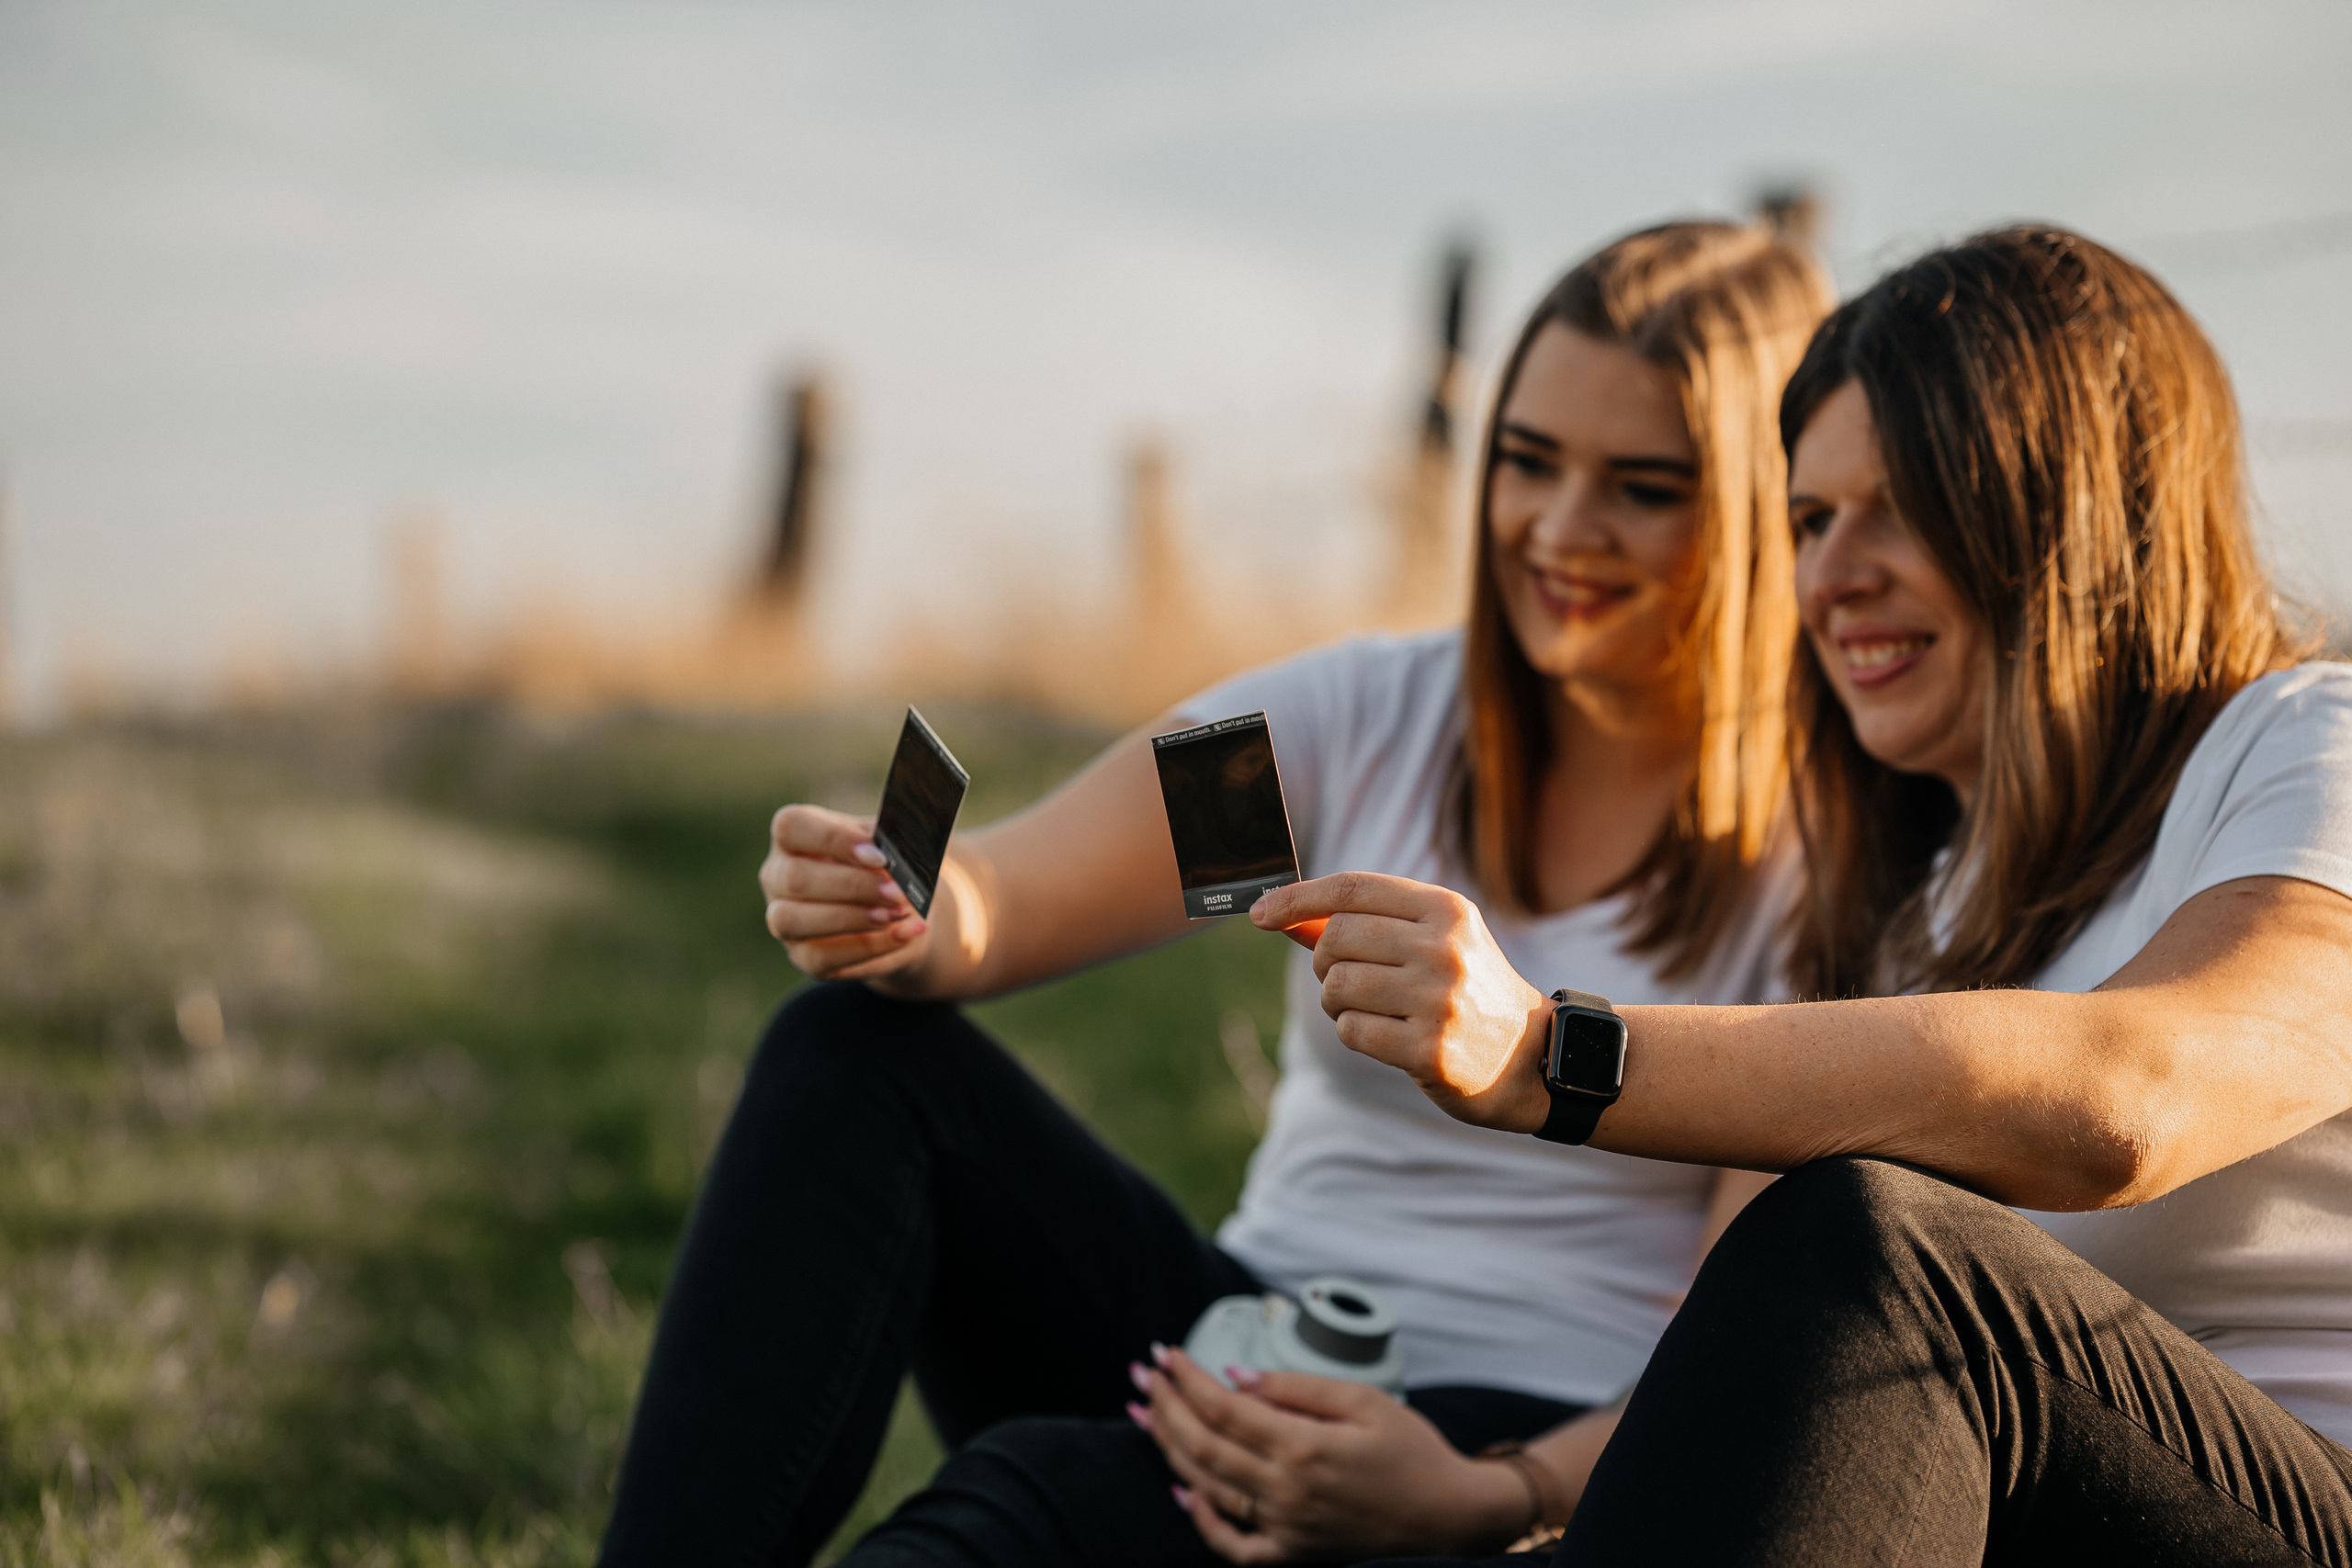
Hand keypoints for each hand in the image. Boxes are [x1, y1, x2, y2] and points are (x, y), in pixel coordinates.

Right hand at [759, 805, 928, 979]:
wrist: (904, 909)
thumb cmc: (889, 867)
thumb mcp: (890, 847)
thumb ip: (886, 843)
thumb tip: (890, 849)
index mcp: (795, 836)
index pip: (792, 827)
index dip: (835, 840)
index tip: (879, 856)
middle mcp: (778, 875)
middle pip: (794, 878)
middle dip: (852, 886)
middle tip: (896, 892)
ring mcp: (782, 919)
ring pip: (792, 920)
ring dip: (850, 918)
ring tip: (895, 915)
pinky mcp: (801, 955)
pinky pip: (820, 957)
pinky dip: (868, 947)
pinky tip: (902, 935)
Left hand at [1131, 1348, 1530, 1562]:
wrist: (1451, 1518)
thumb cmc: (1414, 1452)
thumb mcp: (1365, 1401)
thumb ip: (1297, 1387)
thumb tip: (1237, 1376)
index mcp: (1305, 1448)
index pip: (1224, 1408)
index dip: (1187, 1380)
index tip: (1164, 1354)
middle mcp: (1287, 1493)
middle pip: (1204, 1446)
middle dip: (1165, 1407)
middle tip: (1140, 1376)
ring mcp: (1287, 1529)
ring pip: (1208, 1489)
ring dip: (1168, 1451)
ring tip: (1144, 1417)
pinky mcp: (1294, 1555)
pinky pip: (1235, 1548)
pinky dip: (1203, 1523)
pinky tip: (1183, 1491)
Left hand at [1251, 873, 1553, 1134]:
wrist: (1531, 1056)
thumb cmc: (1468, 991)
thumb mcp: (1435, 941)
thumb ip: (1368, 925)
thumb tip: (1287, 916)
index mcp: (1446, 910)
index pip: (1353, 889)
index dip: (1297, 898)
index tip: (1260, 913)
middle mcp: (1444, 949)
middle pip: (1336, 938)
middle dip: (1323, 961)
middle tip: (1341, 978)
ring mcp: (1438, 1000)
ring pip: (1338, 986)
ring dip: (1335, 1002)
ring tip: (1364, 1009)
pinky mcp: (1428, 1049)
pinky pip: (1352, 1030)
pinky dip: (1352, 1031)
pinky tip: (1384, 1035)